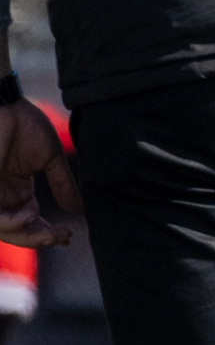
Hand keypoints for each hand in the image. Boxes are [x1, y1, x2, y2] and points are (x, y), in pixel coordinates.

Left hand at [0, 100, 80, 246]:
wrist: (4, 103)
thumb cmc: (23, 123)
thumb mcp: (50, 158)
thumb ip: (62, 183)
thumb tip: (77, 209)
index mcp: (17, 192)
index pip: (31, 223)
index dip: (48, 234)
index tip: (68, 234)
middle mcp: (3, 197)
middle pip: (18, 233)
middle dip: (39, 240)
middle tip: (61, 237)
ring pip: (4, 231)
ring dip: (27, 236)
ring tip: (47, 230)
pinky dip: (11, 224)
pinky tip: (29, 216)